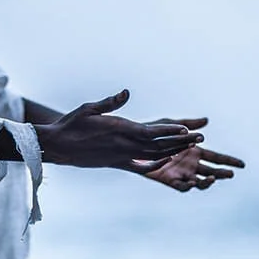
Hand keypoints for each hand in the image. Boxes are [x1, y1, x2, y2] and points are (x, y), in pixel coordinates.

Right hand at [35, 90, 201, 169]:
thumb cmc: (71, 124)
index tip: (186, 129)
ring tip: (190, 146)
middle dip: (180, 142)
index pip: (151, 132)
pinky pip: (141, 166)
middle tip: (199, 137)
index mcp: (120, 130)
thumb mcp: (89, 108)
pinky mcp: (117, 164)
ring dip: (173, 151)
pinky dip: (156, 163)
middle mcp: (124, 146)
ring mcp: (122, 157)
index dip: (170, 131)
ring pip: (153, 156)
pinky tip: (167, 159)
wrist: (58, 147)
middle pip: (158, 146)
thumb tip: (126, 92)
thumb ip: (110, 102)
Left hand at [125, 118, 245, 190]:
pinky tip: (193, 181)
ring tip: (212, 179)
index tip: (242, 165)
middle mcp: (191, 164)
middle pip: (212, 171)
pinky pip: (182, 186)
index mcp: (195, 151)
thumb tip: (207, 120)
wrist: (133, 143)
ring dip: (207, 182)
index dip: (229, 161)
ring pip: (200, 182)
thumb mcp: (171, 125)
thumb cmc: (152, 131)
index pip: (217, 157)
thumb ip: (188, 124)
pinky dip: (189, 185)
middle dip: (222, 174)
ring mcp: (181, 173)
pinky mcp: (169, 180)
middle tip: (231, 174)